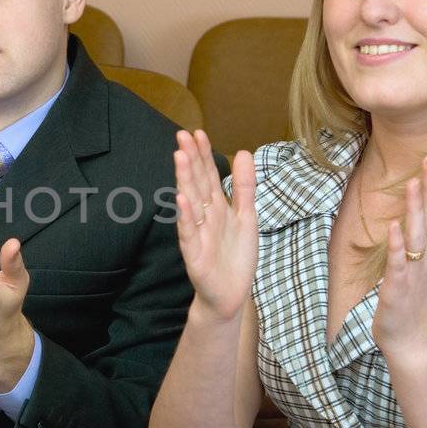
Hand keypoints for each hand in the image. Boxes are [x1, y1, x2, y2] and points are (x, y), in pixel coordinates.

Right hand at [174, 131, 256, 320]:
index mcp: (216, 206)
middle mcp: (203, 216)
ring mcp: (197, 234)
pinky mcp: (194, 254)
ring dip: (184, 180)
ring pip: (190, 203)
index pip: (207, 175)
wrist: (231, 294)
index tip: (197, 132)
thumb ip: (245, 186)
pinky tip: (181, 200)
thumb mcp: (247, 216)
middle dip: (190, 160)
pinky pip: (189, 233)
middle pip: (196, 183)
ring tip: (179, 157)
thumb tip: (244, 152)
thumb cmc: (236, 256)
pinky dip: (185, 217)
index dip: (203, 154)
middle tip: (181, 136)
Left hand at [372, 155, 426, 355]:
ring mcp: (412, 272)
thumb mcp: (425, 257)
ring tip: (413, 184)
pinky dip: (396, 246)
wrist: (411, 339)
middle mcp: (423, 257)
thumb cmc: (413, 297)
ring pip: (416, 237)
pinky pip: (397, 264)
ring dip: (414, 211)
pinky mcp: (397, 288)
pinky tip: (394, 228)